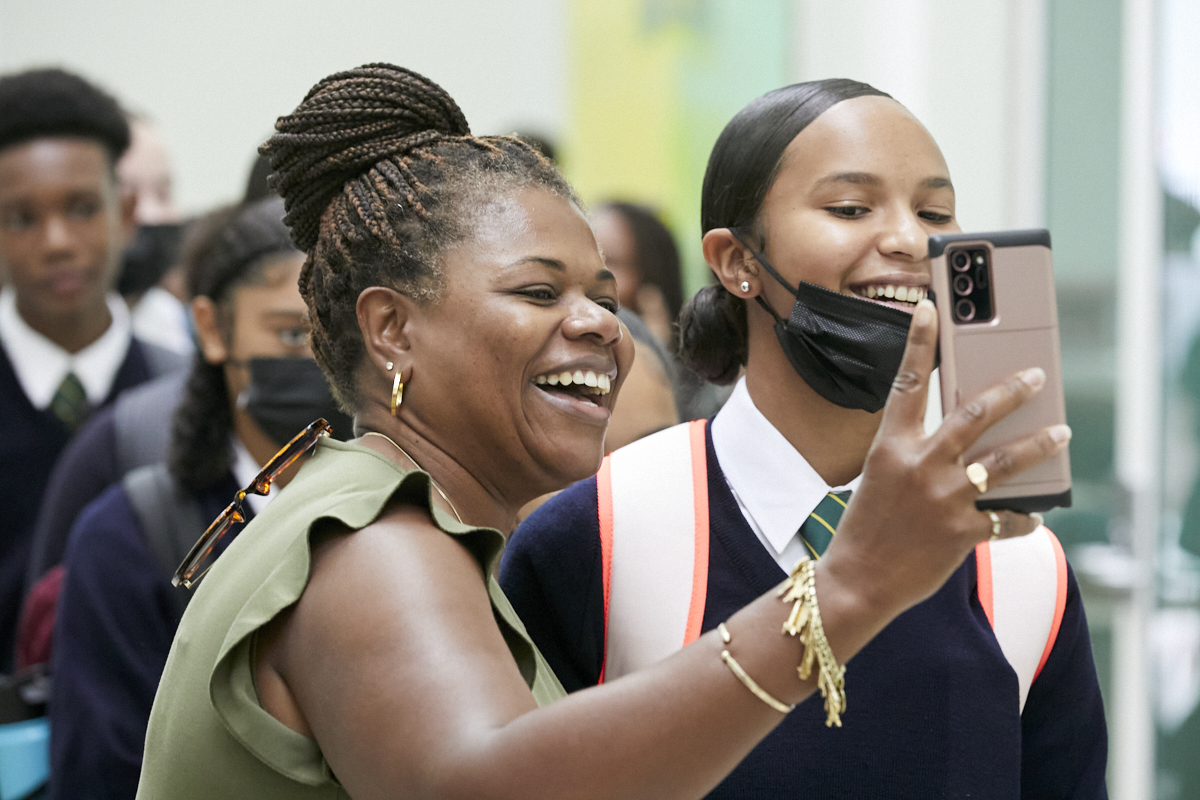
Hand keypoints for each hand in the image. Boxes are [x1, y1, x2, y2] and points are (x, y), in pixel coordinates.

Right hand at [822, 299, 1069, 617]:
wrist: (858, 579)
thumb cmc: (867, 526)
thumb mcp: (881, 476)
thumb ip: (917, 453)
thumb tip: (964, 440)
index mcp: (891, 447)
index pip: (907, 384)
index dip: (919, 343)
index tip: (931, 309)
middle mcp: (919, 466)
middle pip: (974, 416)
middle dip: (1012, 392)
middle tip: (1037, 377)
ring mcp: (942, 499)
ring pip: (1004, 462)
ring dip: (1039, 445)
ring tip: (1061, 433)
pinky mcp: (961, 534)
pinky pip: (1008, 519)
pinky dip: (1027, 516)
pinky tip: (1037, 513)